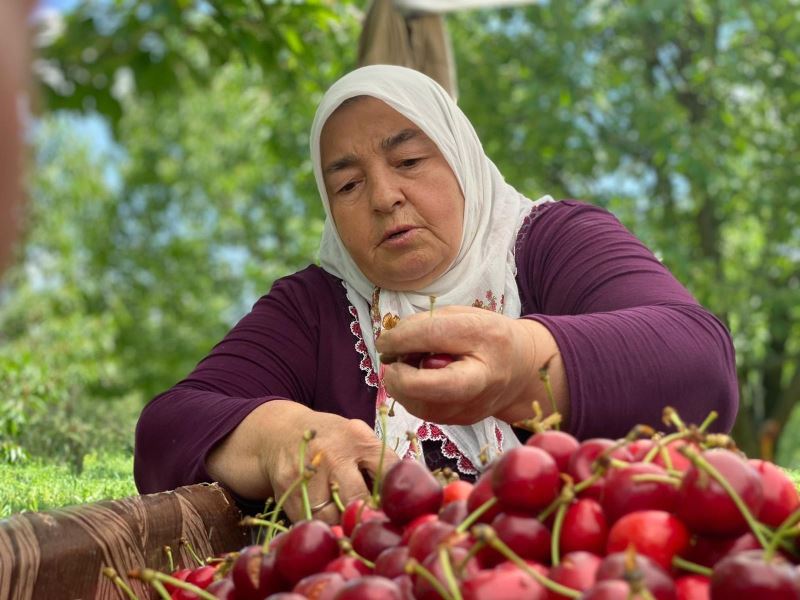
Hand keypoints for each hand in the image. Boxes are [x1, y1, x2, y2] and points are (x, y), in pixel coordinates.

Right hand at [207, 400, 398, 523]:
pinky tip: (329, 526)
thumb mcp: (356, 436)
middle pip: (359, 499)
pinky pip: (311, 521)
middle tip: (377, 530)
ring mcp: (309, 473)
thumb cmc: (329, 439)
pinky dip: (322, 528)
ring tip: (352, 530)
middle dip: (370, 518)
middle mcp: (333, 453)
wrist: (279, 433)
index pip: (389, 471)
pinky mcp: (288, 490)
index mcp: (358, 438)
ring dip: (344, 527)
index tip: (403, 512)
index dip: (399, 496)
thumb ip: (379, 460)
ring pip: (333, 517)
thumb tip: (409, 494)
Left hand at [376, 306, 567, 424]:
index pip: (432, 335)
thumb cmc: (487, 336)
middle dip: (399, 375)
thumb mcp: (462, 315)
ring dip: (402, 387)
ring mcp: (474, 405)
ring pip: (420, 405)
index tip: (383, 340)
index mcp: (485, 336)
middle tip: (392, 362)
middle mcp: (483, 376)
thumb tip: (389, 342)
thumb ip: (426, 324)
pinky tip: (420, 381)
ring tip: (410, 368)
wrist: (522, 369)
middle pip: (426, 386)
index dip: (400, 338)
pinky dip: (412, 396)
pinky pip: (424, 411)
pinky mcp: (463, 420)